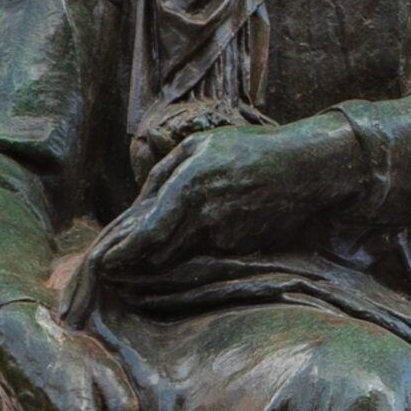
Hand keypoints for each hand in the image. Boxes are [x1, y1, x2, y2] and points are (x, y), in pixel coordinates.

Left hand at [88, 122, 327, 285]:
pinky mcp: (243, 246)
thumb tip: (137, 206)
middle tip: (129, 255)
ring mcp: (226, 234)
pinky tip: (225, 216)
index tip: (105, 264)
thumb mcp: (200, 145)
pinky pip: (213, 247)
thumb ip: (161, 173)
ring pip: (187, 250)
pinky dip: (208, 238)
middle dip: (144, 254)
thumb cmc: (250, 148)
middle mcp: (204, 216)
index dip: (123, 253)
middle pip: (162, 250)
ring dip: (178, 244)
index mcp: (188, 186)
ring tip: (192, 222)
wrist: (305, 166)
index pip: (146, 233)